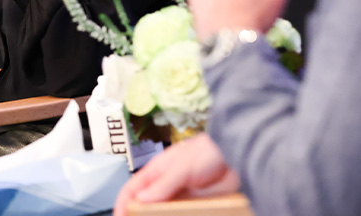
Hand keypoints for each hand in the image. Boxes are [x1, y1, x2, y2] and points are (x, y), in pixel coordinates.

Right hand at [113, 133, 239, 213]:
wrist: (238, 155)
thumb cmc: (208, 151)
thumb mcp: (182, 166)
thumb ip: (163, 184)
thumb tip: (141, 199)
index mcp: (157, 171)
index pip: (132, 189)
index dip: (123, 204)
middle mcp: (166, 185)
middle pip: (145, 205)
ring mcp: (181, 197)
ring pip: (162, 213)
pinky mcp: (195, 206)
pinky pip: (181, 215)